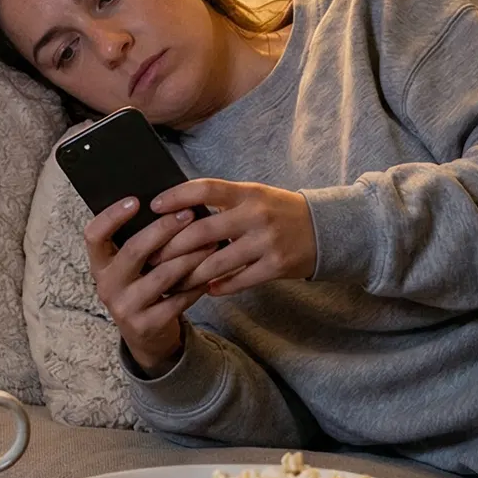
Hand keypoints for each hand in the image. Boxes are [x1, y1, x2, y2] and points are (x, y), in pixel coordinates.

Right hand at [83, 198, 219, 375]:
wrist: (146, 336)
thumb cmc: (142, 287)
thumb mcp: (133, 267)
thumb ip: (142, 241)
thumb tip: (171, 204)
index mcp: (100, 265)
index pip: (93, 235)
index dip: (111, 216)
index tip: (136, 200)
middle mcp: (106, 286)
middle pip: (134, 250)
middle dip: (164, 229)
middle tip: (188, 214)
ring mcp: (125, 308)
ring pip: (162, 275)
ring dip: (190, 256)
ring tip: (210, 241)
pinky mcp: (146, 326)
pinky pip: (177, 300)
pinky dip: (196, 284)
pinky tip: (210, 272)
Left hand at [147, 178, 317, 297]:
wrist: (326, 229)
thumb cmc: (279, 212)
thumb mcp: (254, 196)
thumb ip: (223, 202)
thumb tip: (178, 212)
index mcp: (248, 193)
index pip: (205, 188)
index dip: (177, 196)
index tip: (154, 206)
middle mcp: (256, 215)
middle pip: (203, 231)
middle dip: (172, 247)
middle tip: (152, 257)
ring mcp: (266, 242)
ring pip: (216, 262)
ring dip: (190, 274)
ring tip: (172, 280)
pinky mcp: (276, 266)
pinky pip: (238, 281)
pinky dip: (219, 287)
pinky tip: (206, 289)